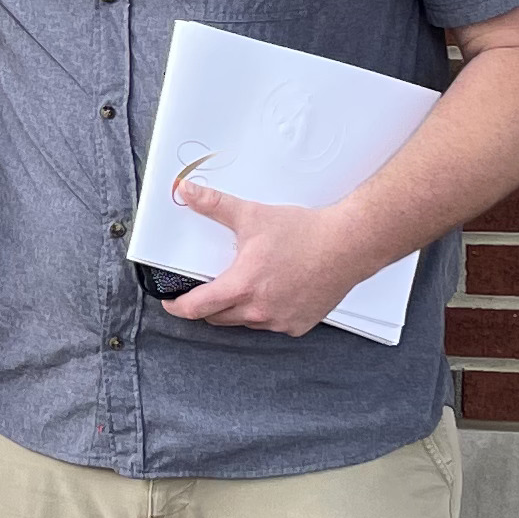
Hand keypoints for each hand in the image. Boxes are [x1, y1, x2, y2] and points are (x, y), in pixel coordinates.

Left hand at [160, 177, 379, 336]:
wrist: (348, 245)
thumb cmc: (304, 233)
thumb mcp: (252, 215)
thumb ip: (214, 205)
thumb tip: (187, 192)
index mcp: (242, 286)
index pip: (197, 308)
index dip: (178, 307)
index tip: (171, 304)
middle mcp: (259, 311)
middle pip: (218, 318)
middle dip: (207, 306)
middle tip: (207, 290)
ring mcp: (280, 321)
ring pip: (244, 323)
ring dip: (237, 310)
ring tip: (244, 286)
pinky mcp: (299, 325)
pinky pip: (271, 325)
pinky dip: (265, 313)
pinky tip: (273, 293)